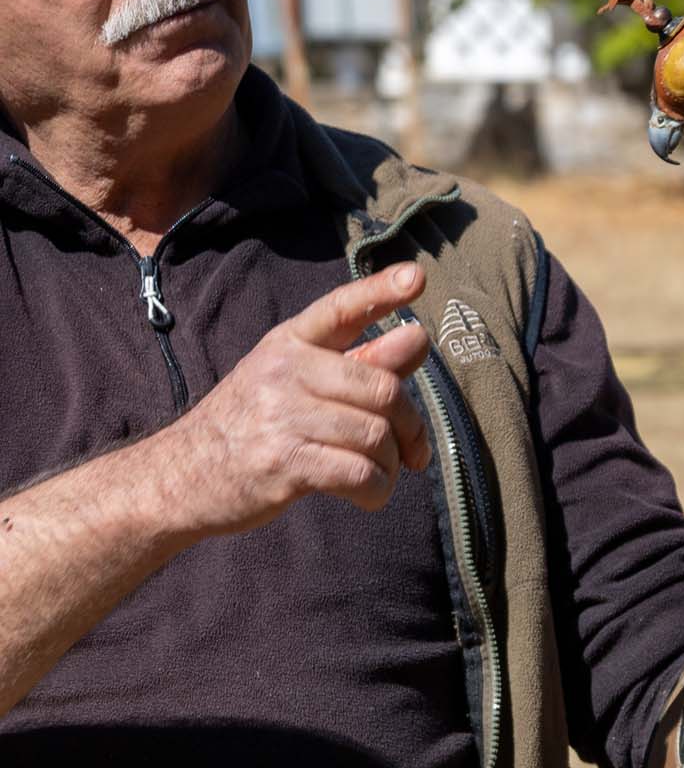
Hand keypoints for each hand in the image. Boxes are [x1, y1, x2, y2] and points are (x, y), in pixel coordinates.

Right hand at [148, 262, 432, 538]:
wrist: (178, 477)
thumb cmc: (252, 424)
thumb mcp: (296, 381)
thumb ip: (359, 361)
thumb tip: (416, 337)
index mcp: (289, 341)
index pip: (341, 308)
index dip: (380, 292)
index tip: (416, 277)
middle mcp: (284, 370)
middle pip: (382, 388)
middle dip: (410, 424)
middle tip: (414, 448)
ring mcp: (281, 416)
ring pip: (375, 435)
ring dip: (393, 463)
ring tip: (383, 472)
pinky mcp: (282, 463)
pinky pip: (358, 473)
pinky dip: (378, 489)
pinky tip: (371, 493)